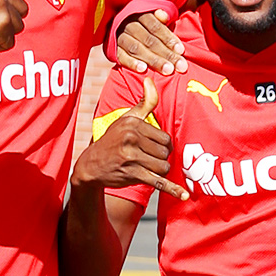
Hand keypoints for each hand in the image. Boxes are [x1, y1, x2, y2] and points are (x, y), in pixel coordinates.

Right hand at [72, 78, 186, 198]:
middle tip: (145, 159)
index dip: (161, 146)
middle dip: (159, 159)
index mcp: (133, 123)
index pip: (165, 138)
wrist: (91, 166)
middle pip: (165, 153)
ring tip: (145, 168)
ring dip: (159, 171)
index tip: (149, 148)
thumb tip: (150, 79)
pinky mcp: (132, 173)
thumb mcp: (126, 120)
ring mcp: (131, 156)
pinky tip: (184, 196)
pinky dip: (172, 189)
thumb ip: (144, 102)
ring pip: (163, 167)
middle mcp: (131, 137)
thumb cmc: (112, 141)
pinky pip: (158, 182)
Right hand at [115, 10, 187, 75]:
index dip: (168, 38)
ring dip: (153, 60)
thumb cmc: (140, 26)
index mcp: (139, 14)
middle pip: (149, 39)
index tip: (181, 50)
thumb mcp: (149, 18)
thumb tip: (165, 16)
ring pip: (137, 48)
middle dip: (166, 53)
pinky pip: (121, 56)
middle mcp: (128, 24)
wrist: (114, 30)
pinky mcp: (112, 49)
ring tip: (167, 70)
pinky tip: (143, 69)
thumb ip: (159, 19)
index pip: (155, 26)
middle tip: (180, 66)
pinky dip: (132, 63)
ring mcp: (119, 37)